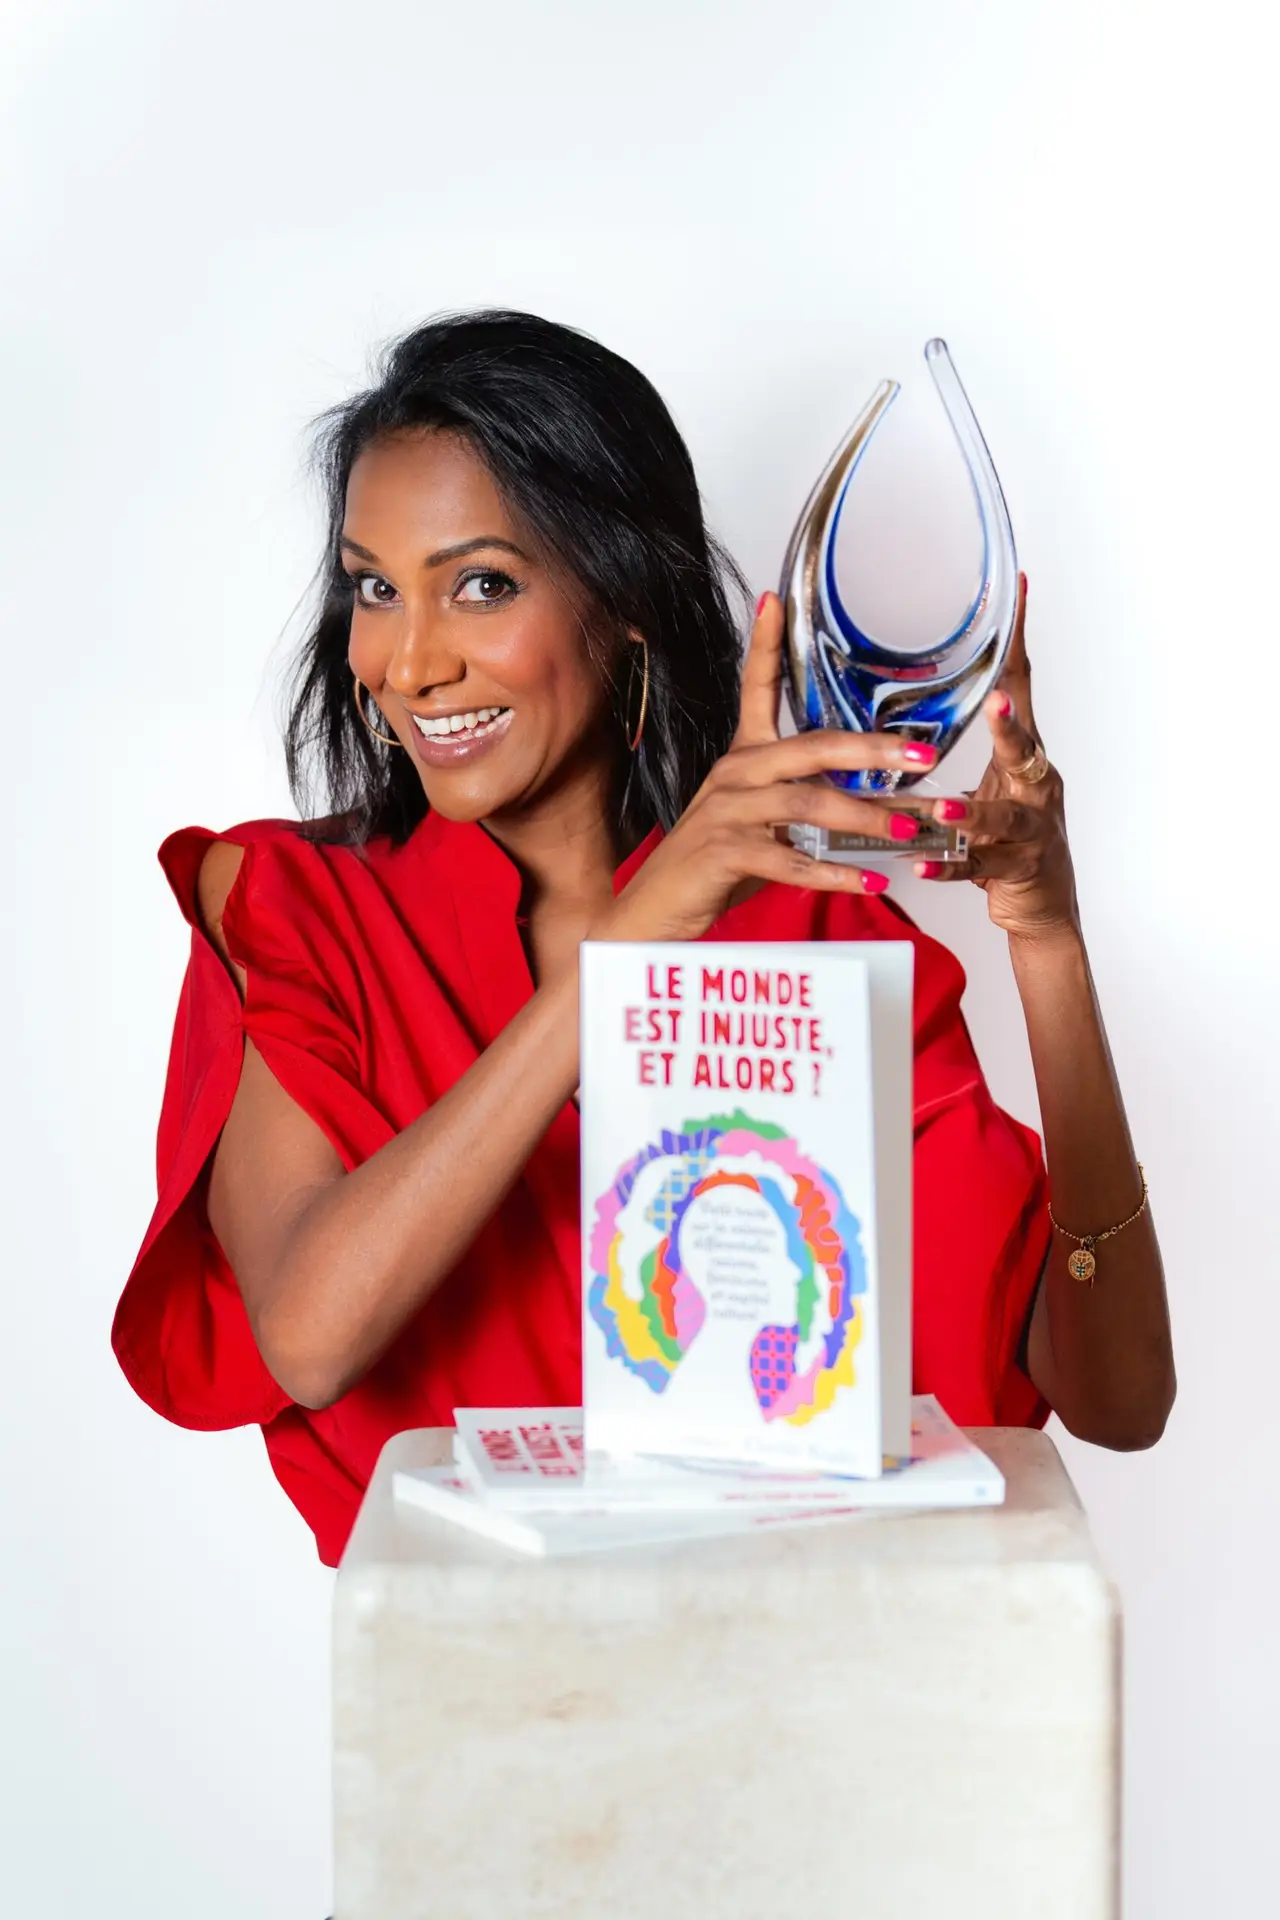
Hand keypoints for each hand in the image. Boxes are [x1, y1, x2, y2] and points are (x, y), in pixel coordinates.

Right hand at [602, 592, 937, 942]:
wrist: (654, 911)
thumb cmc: (712, 867)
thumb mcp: (759, 823)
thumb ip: (803, 805)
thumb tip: (871, 805)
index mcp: (742, 758)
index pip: (754, 688)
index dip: (765, 643)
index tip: (776, 599)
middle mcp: (734, 774)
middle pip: (812, 746)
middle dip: (873, 749)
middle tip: (923, 756)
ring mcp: (727, 811)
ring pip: (808, 801)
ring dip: (866, 817)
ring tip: (910, 830)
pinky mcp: (724, 852)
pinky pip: (790, 857)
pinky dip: (834, 871)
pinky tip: (868, 879)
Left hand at [914, 574, 1079, 940]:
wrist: (1041, 904)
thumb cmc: (1008, 838)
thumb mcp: (987, 784)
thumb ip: (948, 754)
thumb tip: (895, 711)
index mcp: (1026, 757)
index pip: (1020, 688)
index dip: (1017, 642)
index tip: (1015, 593)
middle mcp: (1035, 787)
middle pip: (1026, 750)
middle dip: (1010, 726)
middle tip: (995, 703)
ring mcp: (1029, 831)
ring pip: (1003, 817)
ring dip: (972, 811)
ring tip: (944, 808)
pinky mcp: (1015, 871)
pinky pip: (977, 868)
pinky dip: (949, 865)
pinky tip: (923, 862)